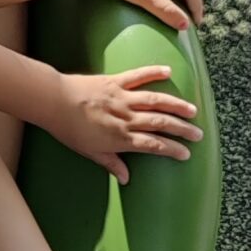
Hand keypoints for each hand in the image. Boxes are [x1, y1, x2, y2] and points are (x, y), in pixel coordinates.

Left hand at [51, 63, 201, 183]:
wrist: (52, 101)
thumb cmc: (68, 129)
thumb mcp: (89, 152)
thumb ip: (110, 163)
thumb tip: (126, 179)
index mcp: (120, 137)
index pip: (152, 145)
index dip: (171, 150)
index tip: (186, 154)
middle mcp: (125, 118)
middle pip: (159, 123)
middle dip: (181, 130)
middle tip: (198, 134)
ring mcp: (121, 98)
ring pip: (155, 101)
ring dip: (175, 105)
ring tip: (192, 110)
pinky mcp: (114, 81)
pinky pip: (138, 76)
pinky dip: (153, 72)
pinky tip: (168, 71)